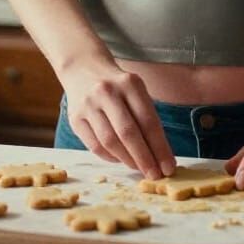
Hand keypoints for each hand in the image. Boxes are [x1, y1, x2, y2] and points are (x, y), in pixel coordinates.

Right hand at [61, 60, 175, 179]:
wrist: (83, 68)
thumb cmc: (118, 85)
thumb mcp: (135, 90)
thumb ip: (146, 117)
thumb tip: (160, 155)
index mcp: (129, 83)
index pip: (148, 120)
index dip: (160, 147)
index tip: (168, 167)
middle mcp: (107, 92)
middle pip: (128, 133)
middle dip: (144, 158)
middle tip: (155, 175)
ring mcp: (88, 105)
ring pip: (110, 142)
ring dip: (128, 160)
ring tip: (139, 168)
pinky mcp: (75, 118)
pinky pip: (95, 146)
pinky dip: (110, 157)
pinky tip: (120, 159)